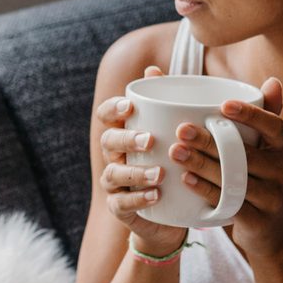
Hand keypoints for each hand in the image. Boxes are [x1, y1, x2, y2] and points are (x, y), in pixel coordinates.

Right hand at [95, 65, 187, 257]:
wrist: (174, 213)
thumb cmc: (174, 165)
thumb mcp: (176, 135)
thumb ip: (167, 103)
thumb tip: (153, 69)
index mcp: (124, 132)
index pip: (106, 114)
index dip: (113, 108)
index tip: (131, 106)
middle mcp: (114, 156)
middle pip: (108, 141)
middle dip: (127, 139)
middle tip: (150, 140)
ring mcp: (114, 183)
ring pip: (113, 173)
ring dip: (135, 172)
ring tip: (160, 174)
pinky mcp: (120, 208)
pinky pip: (121, 203)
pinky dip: (137, 199)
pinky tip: (155, 195)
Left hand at [167, 76, 282, 267]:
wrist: (270, 230)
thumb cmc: (255, 175)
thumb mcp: (258, 147)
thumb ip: (251, 114)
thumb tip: (262, 75)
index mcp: (280, 146)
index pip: (274, 125)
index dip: (252, 114)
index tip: (223, 105)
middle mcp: (280, 170)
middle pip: (245, 154)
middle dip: (211, 141)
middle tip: (181, 129)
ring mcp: (271, 196)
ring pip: (235, 179)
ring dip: (203, 165)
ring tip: (175, 152)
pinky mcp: (257, 220)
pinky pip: (232, 204)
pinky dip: (207, 192)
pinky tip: (186, 180)